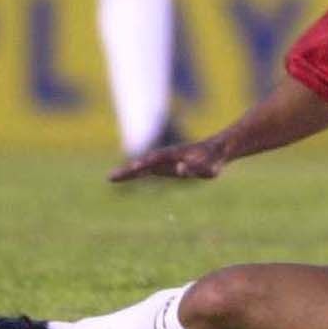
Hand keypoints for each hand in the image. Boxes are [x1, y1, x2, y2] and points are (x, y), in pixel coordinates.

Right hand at [109, 137, 228, 181]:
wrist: (217, 150)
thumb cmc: (214, 159)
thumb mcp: (210, 167)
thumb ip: (197, 168)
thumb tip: (180, 169)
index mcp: (176, 155)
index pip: (157, 159)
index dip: (145, 164)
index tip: (133, 167)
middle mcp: (167, 157)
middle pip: (144, 163)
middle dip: (128, 170)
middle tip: (111, 176)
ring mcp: (164, 162)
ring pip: (142, 167)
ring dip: (127, 172)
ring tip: (111, 177)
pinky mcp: (165, 167)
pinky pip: (146, 171)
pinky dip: (134, 174)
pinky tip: (122, 178)